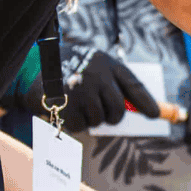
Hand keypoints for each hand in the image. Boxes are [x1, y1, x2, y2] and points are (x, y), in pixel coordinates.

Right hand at [15, 50, 160, 132]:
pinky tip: (68, 109)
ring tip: (79, 105)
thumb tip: (136, 111)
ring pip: (99, 119)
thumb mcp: (95, 67)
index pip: (134, 85)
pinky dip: (75, 123)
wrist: (36, 68)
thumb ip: (113, 84)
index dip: (147, 102)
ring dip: (91, 119)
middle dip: (114, 117)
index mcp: (107, 64)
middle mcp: (97, 75)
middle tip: (106, 116)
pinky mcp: (67, 105)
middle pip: (118, 109)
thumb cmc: (72, 70)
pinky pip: (81, 126)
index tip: (155, 115)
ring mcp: (82, 91)